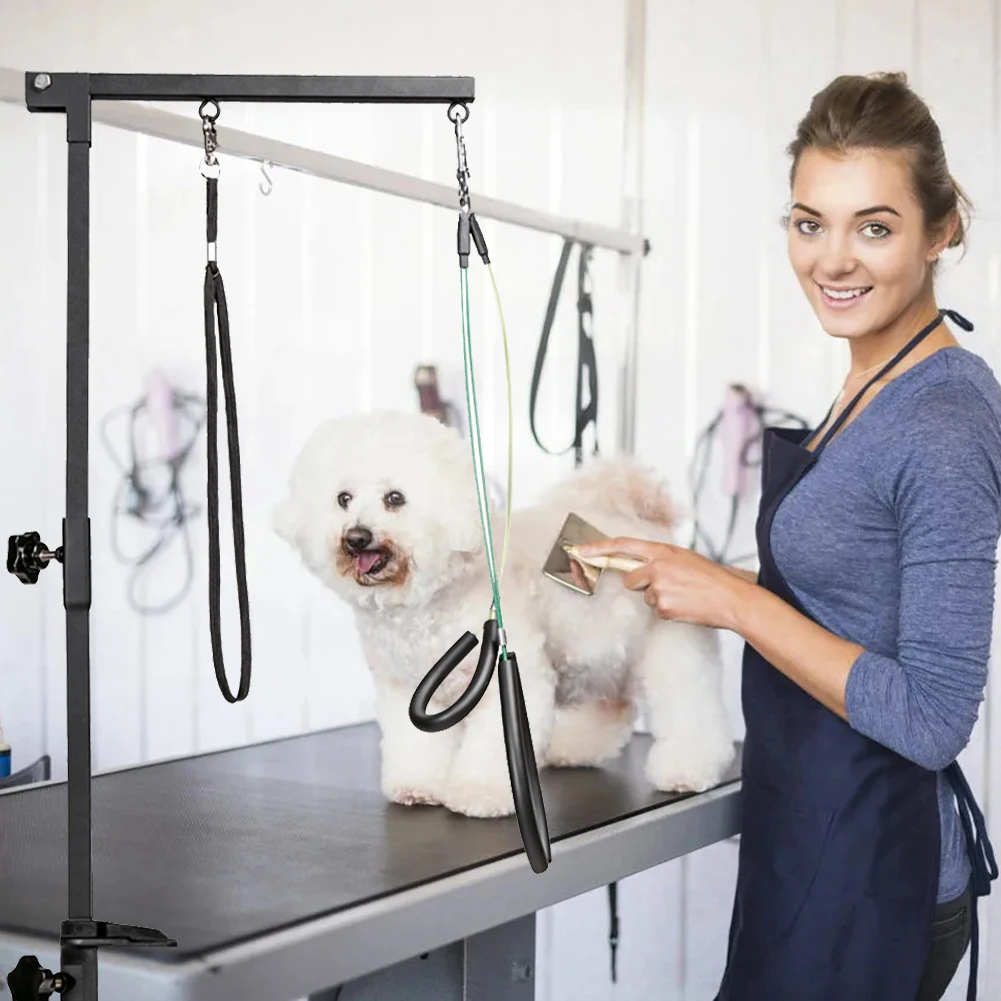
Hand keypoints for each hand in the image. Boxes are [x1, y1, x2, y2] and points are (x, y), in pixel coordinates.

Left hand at [574, 537, 751, 630]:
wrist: (731, 598)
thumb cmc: (711, 578)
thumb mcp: (684, 559)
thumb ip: (660, 560)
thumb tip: (639, 568)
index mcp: (663, 550)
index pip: (622, 545)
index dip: (598, 548)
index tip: (580, 550)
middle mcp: (657, 566)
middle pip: (630, 579)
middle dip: (641, 585)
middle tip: (668, 586)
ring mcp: (659, 587)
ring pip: (645, 597)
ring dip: (659, 598)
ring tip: (683, 596)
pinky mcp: (662, 606)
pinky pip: (656, 611)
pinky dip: (668, 611)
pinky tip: (685, 606)